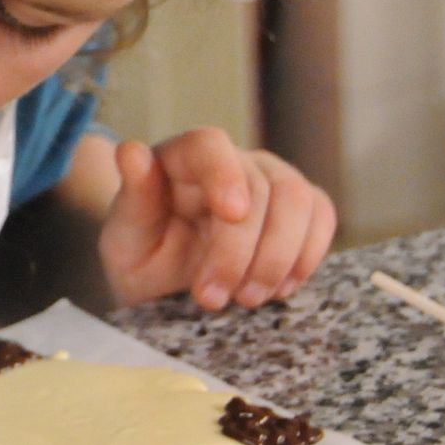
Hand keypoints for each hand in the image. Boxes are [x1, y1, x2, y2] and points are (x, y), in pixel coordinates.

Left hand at [96, 128, 335, 309]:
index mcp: (181, 157)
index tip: (231, 214)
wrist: (166, 284)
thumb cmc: (142, 255)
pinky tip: (278, 289)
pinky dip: (306, 257)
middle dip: (240, 250)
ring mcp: (270, 179)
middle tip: (212, 298)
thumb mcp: (123, 237)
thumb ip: (132, 197)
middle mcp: (231, 160)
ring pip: (299, 200)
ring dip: (278, 257)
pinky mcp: (298, 208)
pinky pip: (321, 217)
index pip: (210, 145)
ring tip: (246, 299)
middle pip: (260, 186)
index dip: (225, 174)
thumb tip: (130, 151)